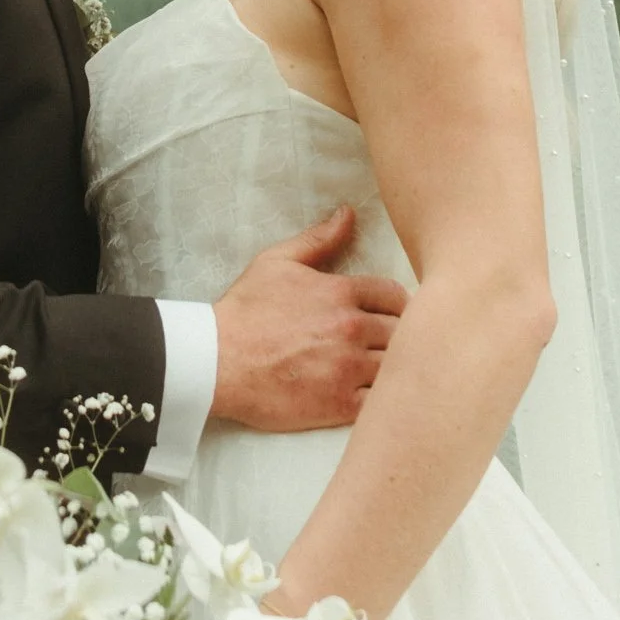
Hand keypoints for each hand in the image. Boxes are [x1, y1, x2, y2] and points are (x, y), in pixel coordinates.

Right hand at [211, 206, 408, 430]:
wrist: (216, 361)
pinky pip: (381, 401)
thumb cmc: (245, 311)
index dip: (395, 304)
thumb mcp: (277, 262)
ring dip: (392, 367)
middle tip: (385, 342)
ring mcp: (347, 369)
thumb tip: (348, 214)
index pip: (395, 295)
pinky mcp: (340, 405)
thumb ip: (318, 239)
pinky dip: (381, 399)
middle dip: (397, 335)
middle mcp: (351, 329)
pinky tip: (370, 395)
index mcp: (340, 293)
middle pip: (403, 332)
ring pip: (396, 366)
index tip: (387, 314)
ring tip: (382, 369)